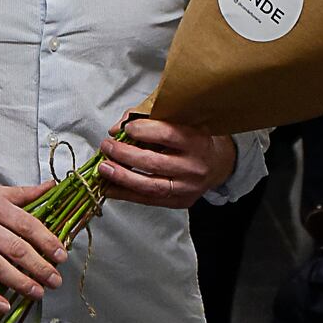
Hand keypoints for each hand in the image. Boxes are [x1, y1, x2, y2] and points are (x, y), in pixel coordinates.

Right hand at [0, 183, 64, 313]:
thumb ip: (23, 194)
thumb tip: (52, 187)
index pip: (27, 225)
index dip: (47, 242)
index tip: (61, 256)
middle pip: (16, 248)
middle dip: (40, 267)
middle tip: (55, 281)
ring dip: (20, 283)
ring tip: (37, 293)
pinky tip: (4, 306)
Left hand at [97, 116, 235, 207]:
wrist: (218, 163)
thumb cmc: (194, 139)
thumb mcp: (180, 121)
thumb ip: (149, 120)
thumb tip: (117, 129)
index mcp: (197, 140)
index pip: (166, 134)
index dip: (142, 131)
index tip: (125, 128)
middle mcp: (193, 166)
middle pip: (153, 162)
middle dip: (124, 154)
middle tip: (107, 147)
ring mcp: (187, 187)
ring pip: (149, 185)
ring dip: (121, 177)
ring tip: (104, 168)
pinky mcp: (180, 201)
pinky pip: (148, 200)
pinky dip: (126, 194)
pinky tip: (110, 187)